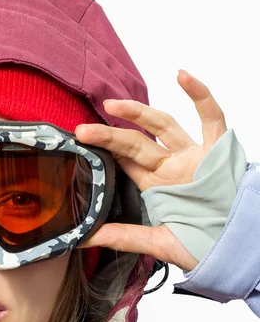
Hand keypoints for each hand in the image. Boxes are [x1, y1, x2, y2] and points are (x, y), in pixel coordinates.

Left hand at [74, 70, 227, 271]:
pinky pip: (211, 117)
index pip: (126, 164)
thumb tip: (84, 238)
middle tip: (84, 130)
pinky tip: (183, 76)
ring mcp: (194, 156)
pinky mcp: (219, 150)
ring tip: (111, 106)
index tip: (82, 144)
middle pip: (136, 144)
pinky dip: (200, 95)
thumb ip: (123, 237)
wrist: (238, 245)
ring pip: (164, 126)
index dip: (105, 152)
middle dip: (110, 136)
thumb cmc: (202, 244)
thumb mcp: (157, 243)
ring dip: (139, 114)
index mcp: (157, 186)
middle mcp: (172, 168)